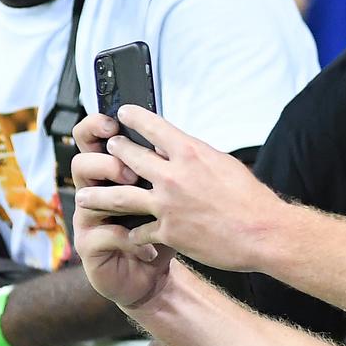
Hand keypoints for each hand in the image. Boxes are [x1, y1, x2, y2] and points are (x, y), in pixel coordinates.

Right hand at [71, 126, 174, 308]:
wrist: (155, 276)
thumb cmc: (162, 230)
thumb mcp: (168, 194)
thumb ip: (164, 168)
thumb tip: (174, 138)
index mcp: (111, 173)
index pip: (94, 141)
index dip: (97, 127)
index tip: (115, 122)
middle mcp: (94, 192)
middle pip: (83, 162)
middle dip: (107, 161)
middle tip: (131, 169)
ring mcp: (88, 219)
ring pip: (85, 196)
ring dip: (112, 195)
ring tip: (136, 197)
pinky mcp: (89, 246)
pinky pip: (103, 234)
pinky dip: (131, 239)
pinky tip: (151, 247)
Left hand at [74, 106, 281, 272]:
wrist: (262, 232)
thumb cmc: (250, 198)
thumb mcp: (224, 164)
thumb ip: (195, 157)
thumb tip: (176, 151)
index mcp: (190, 153)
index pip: (152, 126)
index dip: (133, 116)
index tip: (123, 112)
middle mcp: (173, 176)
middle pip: (128, 157)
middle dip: (114, 151)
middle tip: (106, 149)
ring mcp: (167, 205)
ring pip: (119, 197)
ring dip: (98, 195)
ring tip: (84, 194)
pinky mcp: (168, 232)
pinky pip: (139, 231)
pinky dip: (133, 232)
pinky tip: (126, 234)